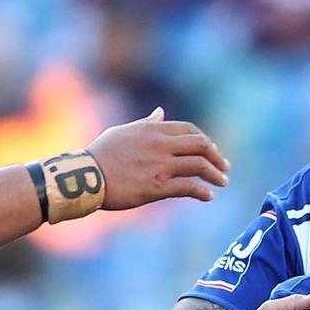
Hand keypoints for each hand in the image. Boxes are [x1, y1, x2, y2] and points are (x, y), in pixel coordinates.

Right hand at [86, 107, 230, 208]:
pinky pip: (188, 187)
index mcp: (153, 129)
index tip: (211, 150)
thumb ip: (146, 123)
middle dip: (217, 156)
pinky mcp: (157, 187)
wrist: (84, 176)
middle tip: (225, 167)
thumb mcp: (124, 131)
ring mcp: (160, 166)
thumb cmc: (101, 153)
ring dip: (216, 175)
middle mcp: (160, 144)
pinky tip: (208, 197)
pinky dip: (202, 192)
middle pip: (201, 145)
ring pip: (199, 165)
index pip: (189, 130)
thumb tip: (160, 112)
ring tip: (222, 183)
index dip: (205, 140)